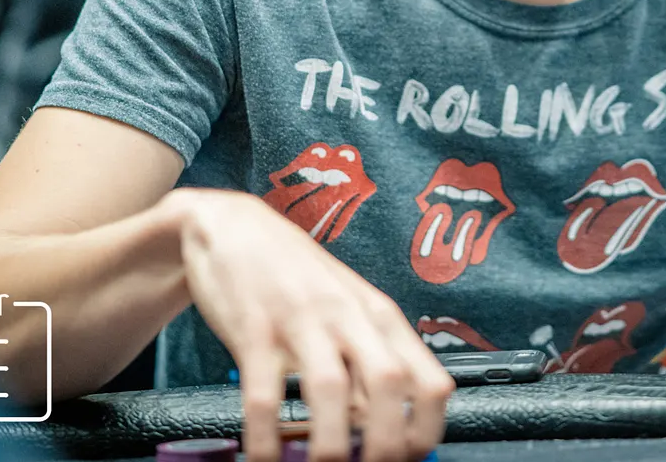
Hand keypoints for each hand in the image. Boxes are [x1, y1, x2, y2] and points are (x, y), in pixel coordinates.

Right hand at [170, 189, 453, 461]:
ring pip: (330, 390)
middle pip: (390, 384)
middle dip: (385, 444)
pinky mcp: (254, 329)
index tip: (409, 460)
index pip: (432, 381)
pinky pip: (263, 395)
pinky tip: (264, 459)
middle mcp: (349, 316)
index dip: (428, 432)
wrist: (234, 227)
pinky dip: (266, 437)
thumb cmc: (297, 278)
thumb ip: (367, 364)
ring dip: (329, 446)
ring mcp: (302, 320)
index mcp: (381, 317)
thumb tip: (381, 429)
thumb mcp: (348, 310)